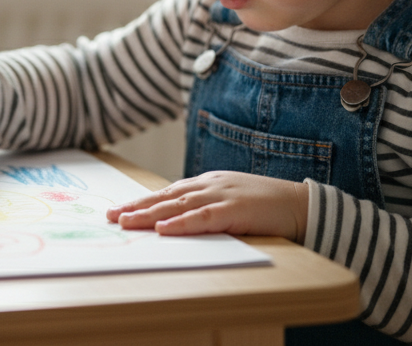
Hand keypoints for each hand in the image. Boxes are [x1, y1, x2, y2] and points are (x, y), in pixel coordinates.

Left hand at [106, 171, 308, 242]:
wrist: (300, 204)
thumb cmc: (266, 206)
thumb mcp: (231, 201)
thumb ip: (207, 208)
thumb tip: (178, 221)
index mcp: (208, 183)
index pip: (168, 192)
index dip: (143, 201)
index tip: (120, 209)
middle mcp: (210, 185)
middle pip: (166, 196)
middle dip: (136, 206)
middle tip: (111, 216)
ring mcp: (221, 195)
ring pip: (177, 205)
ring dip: (150, 214)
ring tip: (126, 222)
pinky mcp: (234, 210)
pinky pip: (202, 218)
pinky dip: (181, 223)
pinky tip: (163, 228)